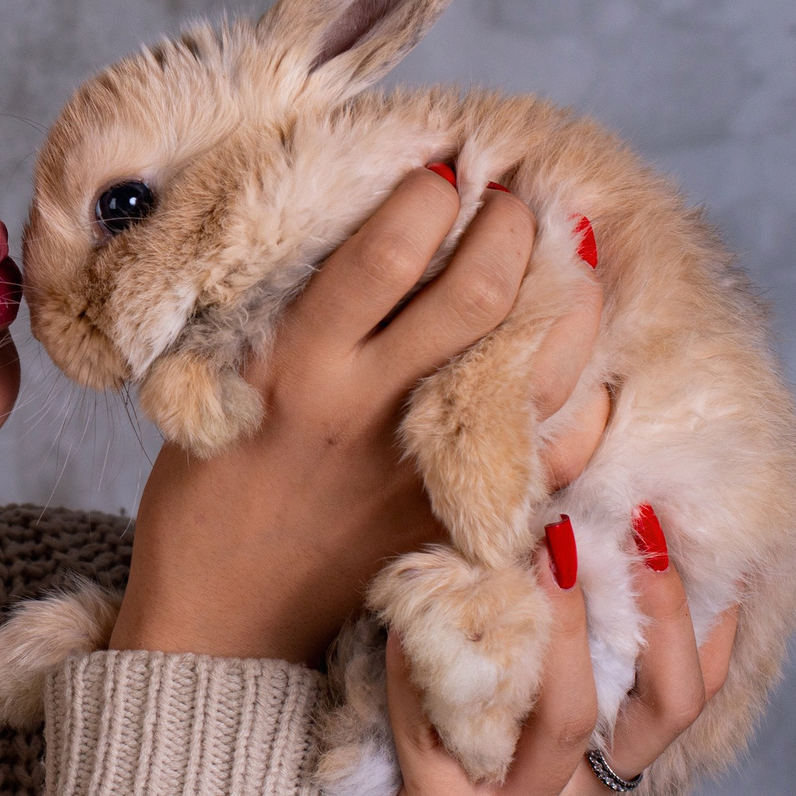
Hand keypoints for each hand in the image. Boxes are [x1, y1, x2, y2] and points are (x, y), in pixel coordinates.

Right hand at [115, 169, 601, 664]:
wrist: (217, 629)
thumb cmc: (205, 501)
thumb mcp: (219, 395)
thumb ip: (286, 331)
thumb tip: (361, 251)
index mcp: (296, 371)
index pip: (382, 257)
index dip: (429, 196)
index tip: (447, 166)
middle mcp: (366, 412)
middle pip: (473, 296)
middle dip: (509, 226)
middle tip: (516, 198)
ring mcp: (421, 470)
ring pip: (530, 367)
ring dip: (563, 298)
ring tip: (570, 255)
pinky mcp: (455, 523)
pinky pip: (550, 457)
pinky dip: (584, 408)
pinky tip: (590, 370)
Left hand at [323, 513, 738, 795]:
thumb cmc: (398, 723)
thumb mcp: (470, 661)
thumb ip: (520, 602)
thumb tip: (558, 485)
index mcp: (594, 762)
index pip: (686, 695)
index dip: (707, 620)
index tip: (689, 530)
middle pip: (658, 709)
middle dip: (654, 609)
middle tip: (628, 522)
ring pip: (565, 723)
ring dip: (557, 627)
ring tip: (536, 550)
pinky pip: (443, 739)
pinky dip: (424, 670)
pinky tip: (403, 620)